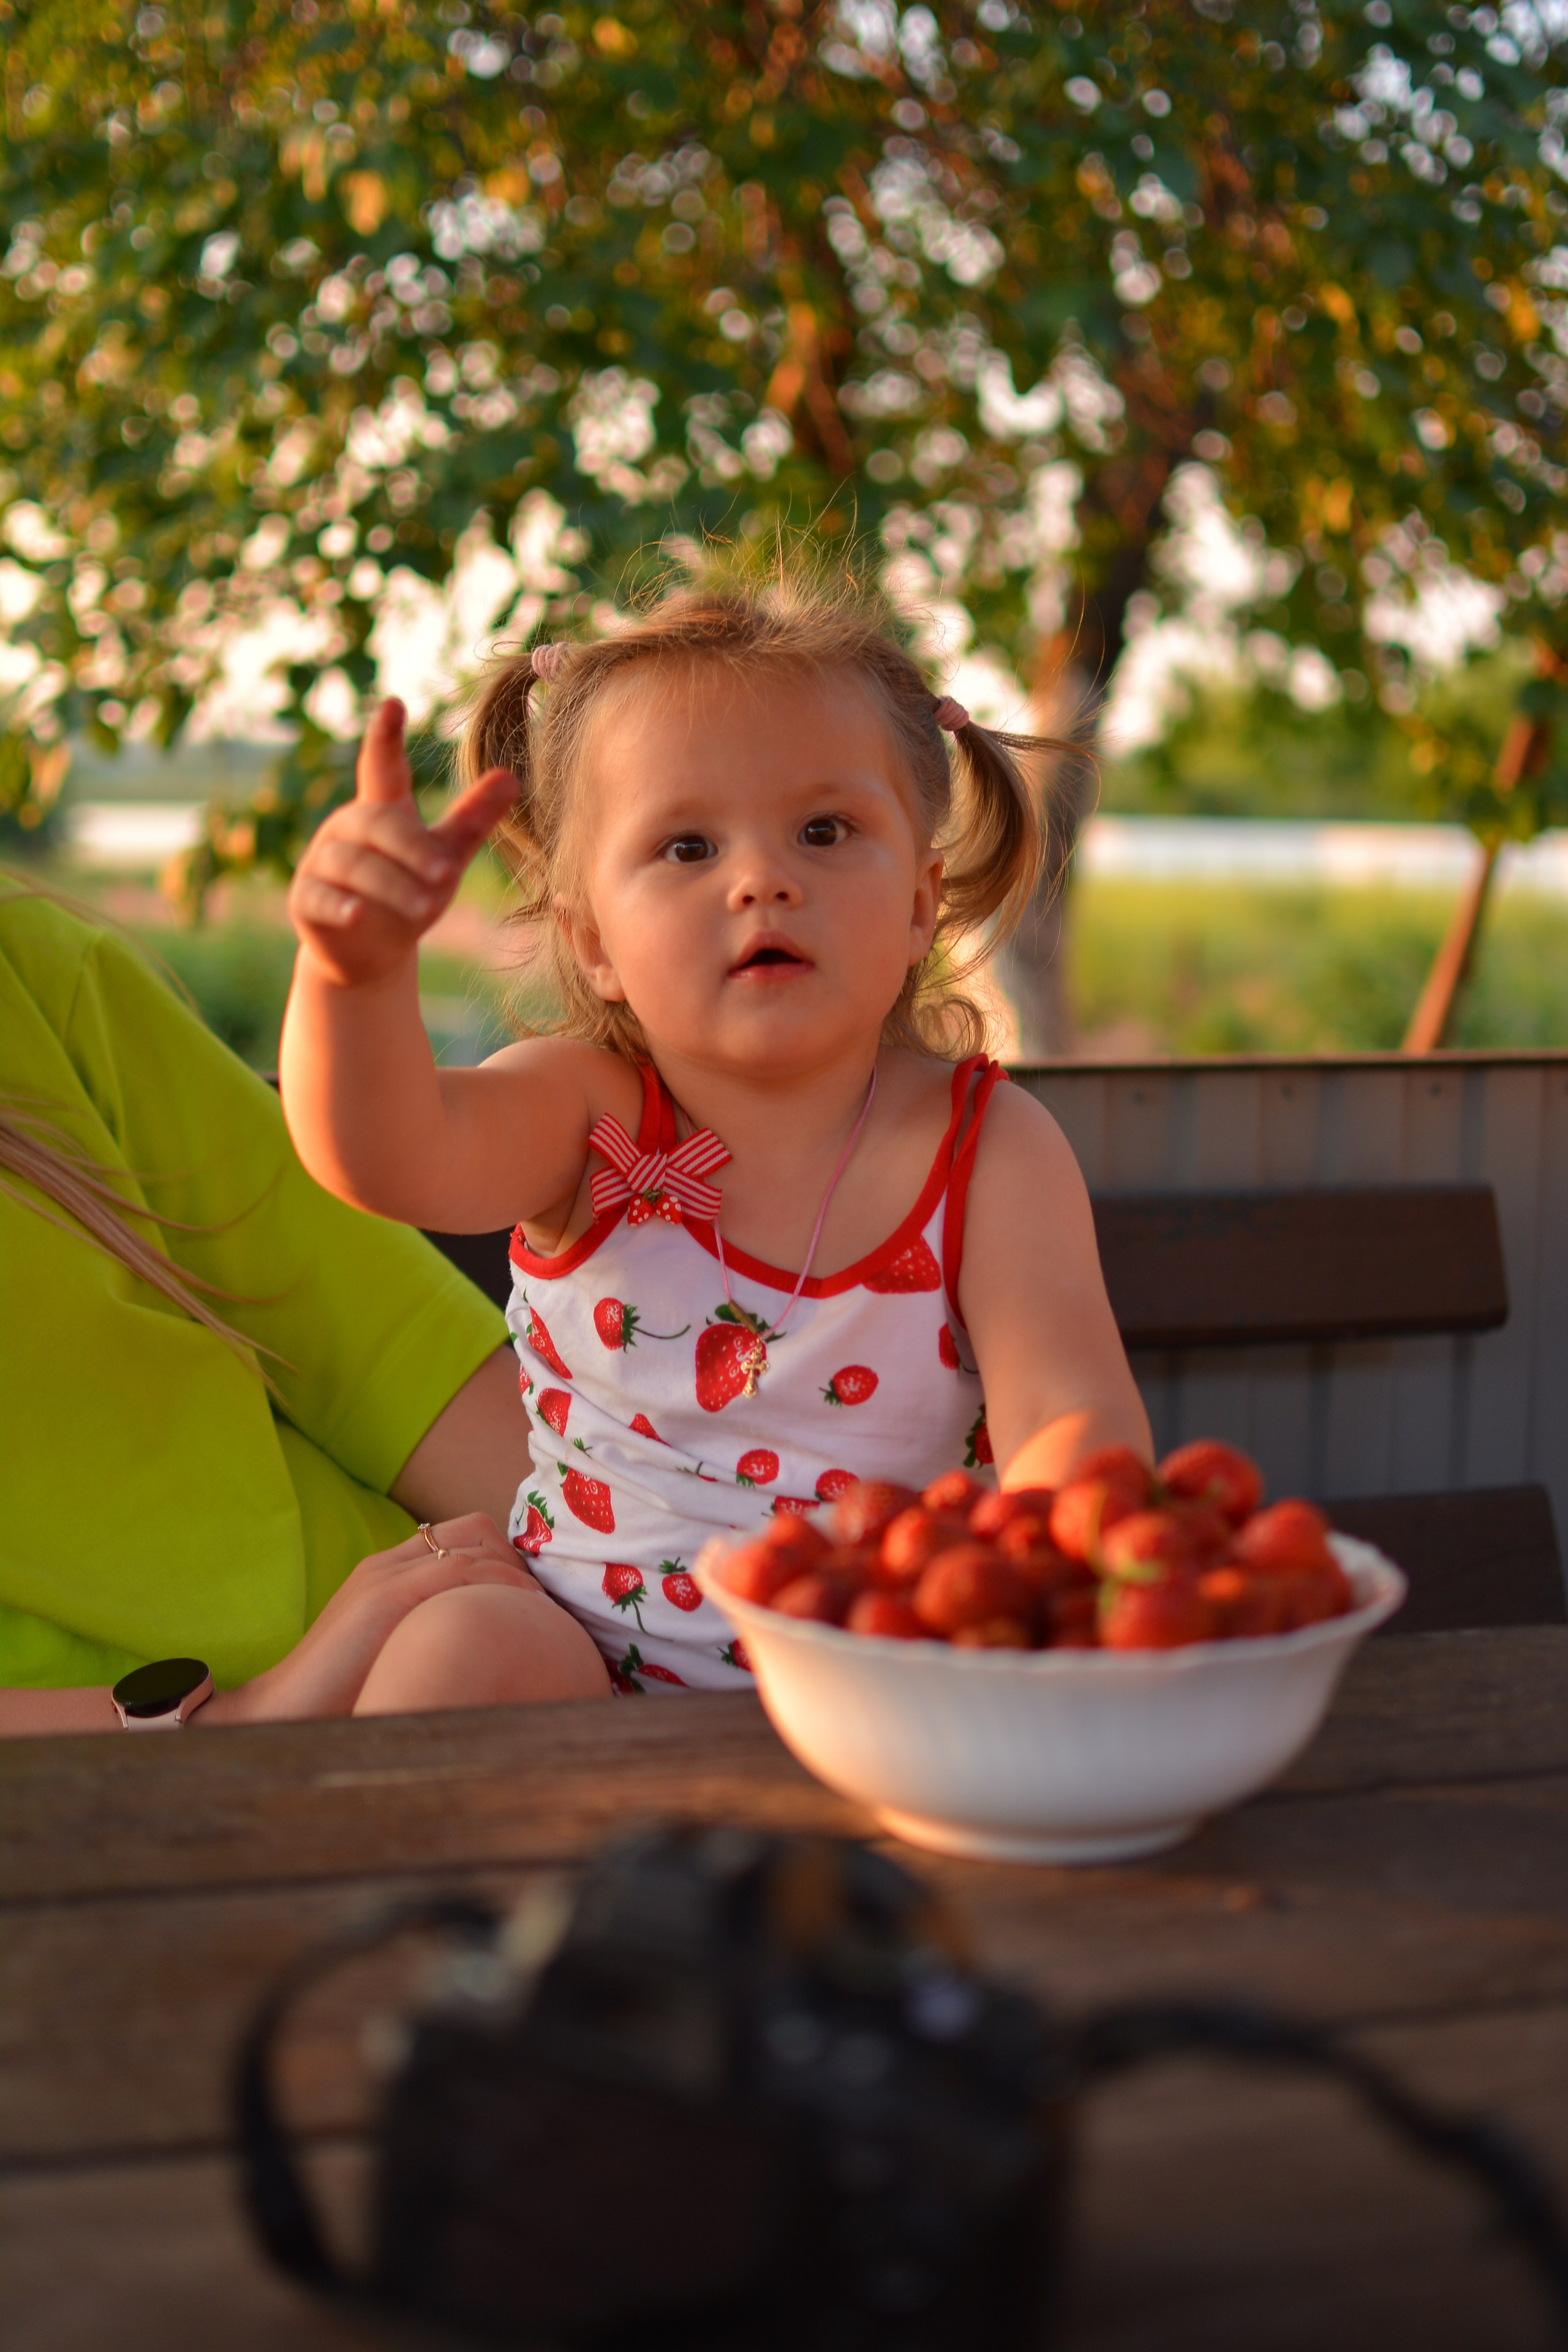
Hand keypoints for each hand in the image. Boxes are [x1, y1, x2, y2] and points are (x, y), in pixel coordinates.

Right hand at [202, 1513, 543, 1723]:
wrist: (277, 1716)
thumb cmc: (339, 1701)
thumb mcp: (392, 1655)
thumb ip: (427, 1636)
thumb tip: (484, 1658)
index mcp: (384, 1573)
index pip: (463, 1536)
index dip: (507, 1561)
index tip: (531, 1603)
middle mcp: (385, 1564)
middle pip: (476, 1531)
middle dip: (519, 1563)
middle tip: (541, 1610)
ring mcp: (383, 1578)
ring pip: (476, 1547)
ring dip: (519, 1579)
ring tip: (541, 1620)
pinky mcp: (384, 1599)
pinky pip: (461, 1573)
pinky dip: (501, 1590)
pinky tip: (521, 1624)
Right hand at [286, 699, 517, 986]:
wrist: (370, 954)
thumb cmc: (409, 893)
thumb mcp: (445, 855)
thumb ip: (472, 819)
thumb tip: (512, 776)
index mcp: (381, 810)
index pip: (382, 767)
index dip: (386, 737)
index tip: (393, 703)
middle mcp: (347, 829)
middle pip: (377, 826)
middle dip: (411, 849)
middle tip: (446, 873)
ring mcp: (321, 863)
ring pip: (354, 865)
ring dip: (390, 885)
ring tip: (426, 906)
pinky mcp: (305, 900)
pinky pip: (320, 897)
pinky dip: (339, 905)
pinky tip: (357, 915)